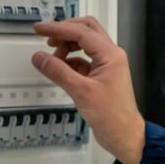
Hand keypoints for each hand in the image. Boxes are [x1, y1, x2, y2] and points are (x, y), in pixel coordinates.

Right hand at [31, 17, 145, 163]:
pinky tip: (59, 68)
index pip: (82, 32)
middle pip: (87, 31)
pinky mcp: (99, 76)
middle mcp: (111, 57)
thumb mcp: (81, 92)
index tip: (40, 29)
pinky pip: (82, 60)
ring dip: (66, 47)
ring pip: (84, 45)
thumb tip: (41, 58)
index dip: (58, 28)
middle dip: (65, 31)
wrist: (124, 135)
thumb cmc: (113, 117)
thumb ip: (58, 72)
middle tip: (46, 36)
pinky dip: (69, 61)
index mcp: (111, 55)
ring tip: (52, 57)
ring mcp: (106, 66)